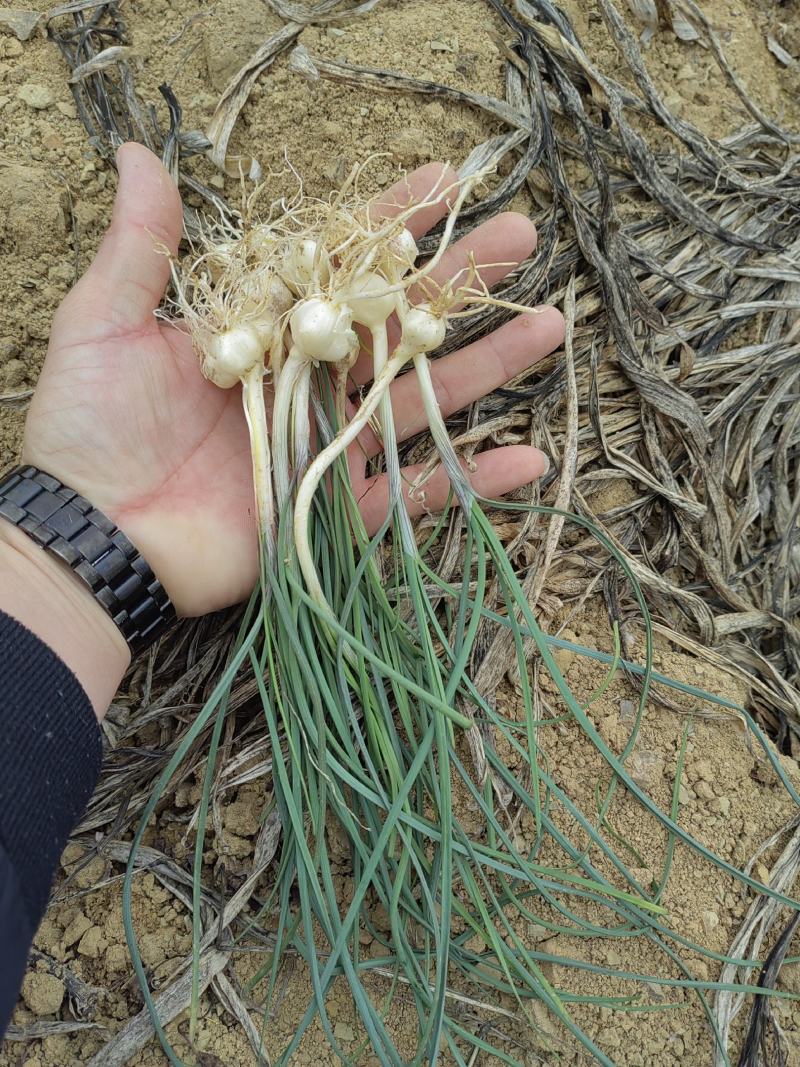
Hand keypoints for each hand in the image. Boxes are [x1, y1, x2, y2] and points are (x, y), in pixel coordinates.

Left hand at [23, 145, 563, 617]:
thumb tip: (142, 153)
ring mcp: (328, 445)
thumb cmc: (92, 430)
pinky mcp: (338, 508)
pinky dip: (471, 482)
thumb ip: (138, 248)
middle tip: (520, 236)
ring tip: (550, 323)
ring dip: (487, 366)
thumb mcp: (105, 325)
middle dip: (458, 281)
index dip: (387, 223)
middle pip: (397, 324)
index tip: (442, 181)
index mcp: (263, 330)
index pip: (336, 265)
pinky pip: (416, 495)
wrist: (96, 535)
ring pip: (422, 399)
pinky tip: (529, 460)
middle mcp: (307, 381)